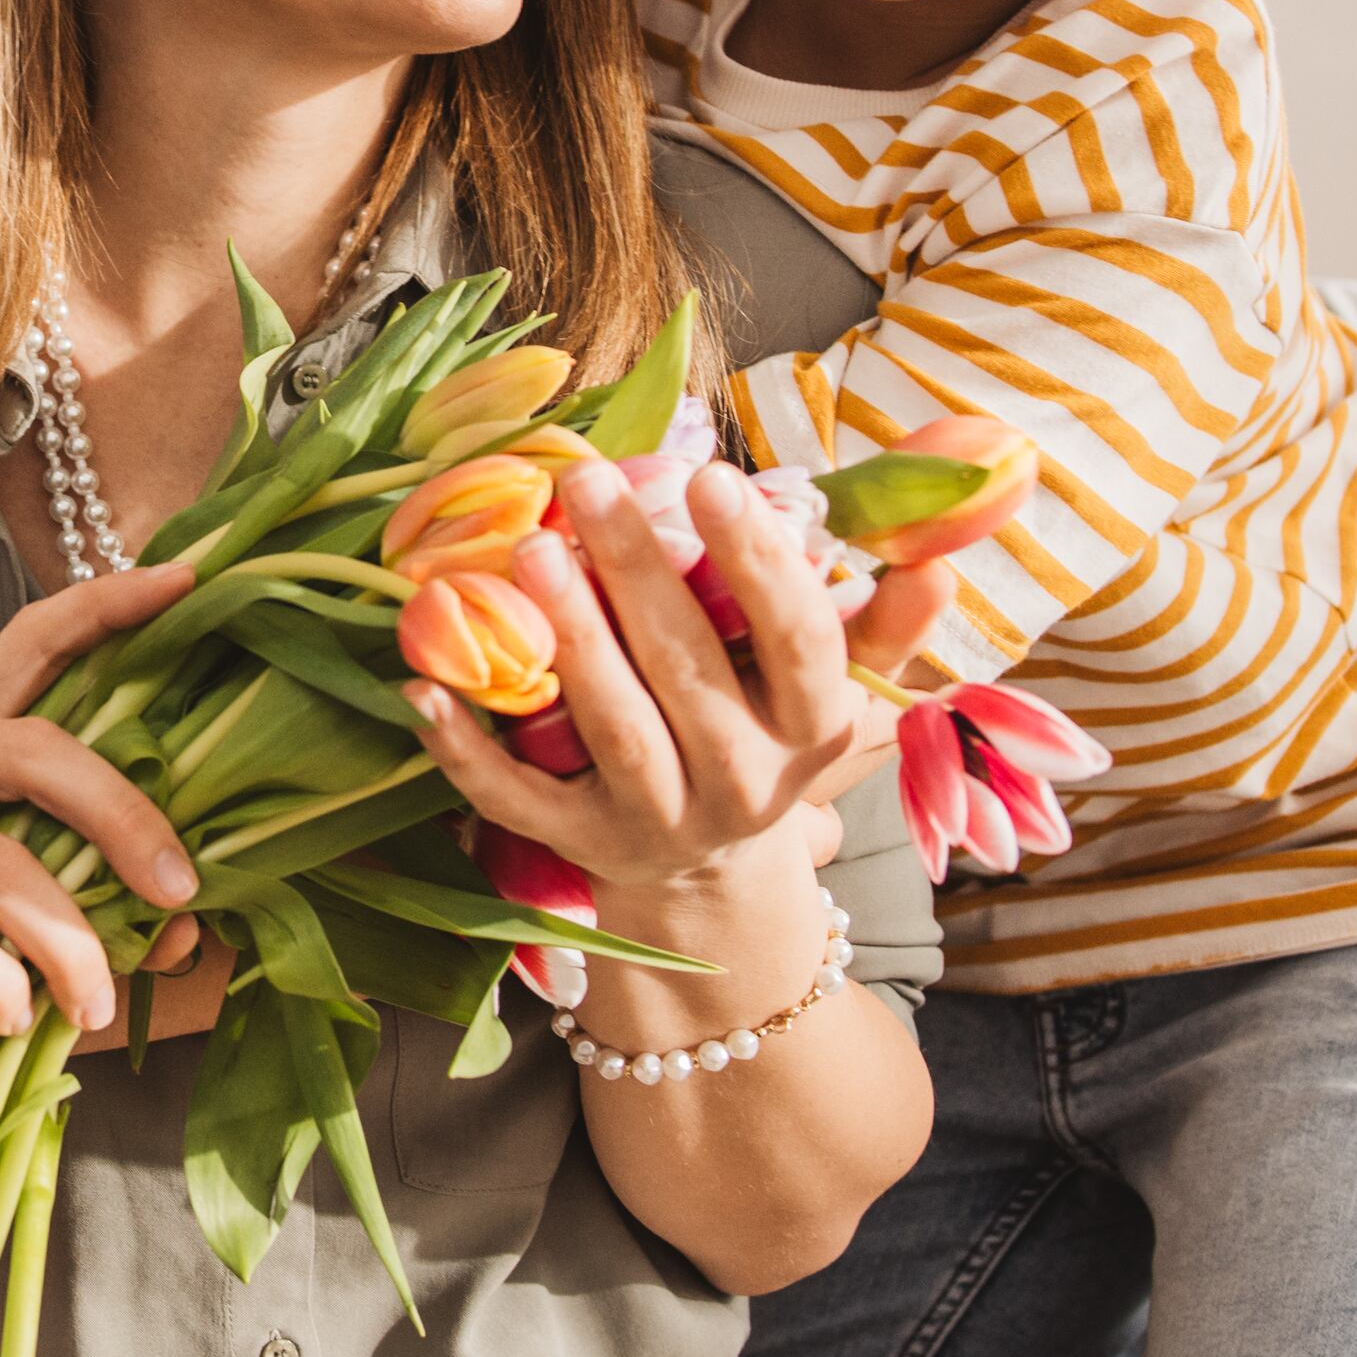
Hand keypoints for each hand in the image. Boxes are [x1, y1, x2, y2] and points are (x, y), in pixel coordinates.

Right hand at [0, 562, 199, 1134]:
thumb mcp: (37, 925)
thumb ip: (108, 908)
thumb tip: (187, 928)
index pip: (31, 645)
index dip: (105, 607)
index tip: (185, 579)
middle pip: (32, 749)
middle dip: (123, 820)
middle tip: (180, 895)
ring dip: (66, 946)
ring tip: (92, 1008)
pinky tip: (13, 1019)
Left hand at [408, 460, 910, 898]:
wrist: (715, 876)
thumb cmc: (766, 737)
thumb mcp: (832, 690)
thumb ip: (876, 622)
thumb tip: (934, 561)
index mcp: (812, 729)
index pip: (798, 641)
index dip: (758, 562)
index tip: (714, 480)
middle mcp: (742, 782)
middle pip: (688, 668)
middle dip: (637, 570)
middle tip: (589, 481)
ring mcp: (656, 820)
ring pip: (610, 724)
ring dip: (567, 637)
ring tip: (526, 551)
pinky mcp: (579, 846)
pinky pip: (514, 797)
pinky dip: (465, 746)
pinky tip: (422, 686)